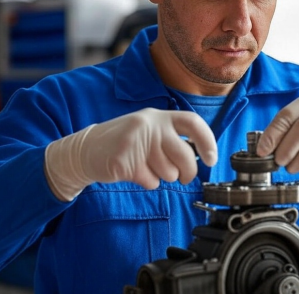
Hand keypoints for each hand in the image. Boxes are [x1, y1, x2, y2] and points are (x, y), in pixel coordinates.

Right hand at [44, 108, 217, 199]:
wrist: (87, 149)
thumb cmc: (124, 143)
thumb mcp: (147, 130)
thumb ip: (170, 137)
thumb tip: (200, 156)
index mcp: (157, 116)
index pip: (191, 122)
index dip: (207, 141)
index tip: (210, 158)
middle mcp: (148, 125)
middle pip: (185, 155)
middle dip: (187, 172)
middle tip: (182, 176)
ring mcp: (136, 142)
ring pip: (169, 172)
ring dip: (162, 176)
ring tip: (145, 166)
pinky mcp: (125, 160)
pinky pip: (151, 181)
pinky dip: (146, 182)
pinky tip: (133, 172)